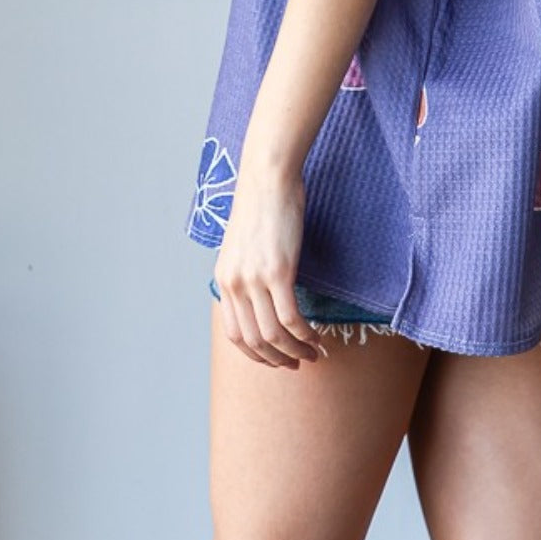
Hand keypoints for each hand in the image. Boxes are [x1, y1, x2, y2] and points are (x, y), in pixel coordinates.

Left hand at [212, 160, 322, 368]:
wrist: (267, 177)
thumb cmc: (262, 204)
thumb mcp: (242, 245)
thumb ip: (246, 272)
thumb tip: (260, 297)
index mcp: (224, 279)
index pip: (234, 334)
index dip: (255, 354)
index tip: (275, 358)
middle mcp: (234, 284)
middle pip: (253, 340)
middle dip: (277, 359)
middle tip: (298, 363)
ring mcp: (255, 279)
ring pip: (273, 334)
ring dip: (295, 351)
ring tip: (313, 353)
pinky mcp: (278, 271)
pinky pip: (290, 317)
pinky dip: (304, 335)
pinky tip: (316, 337)